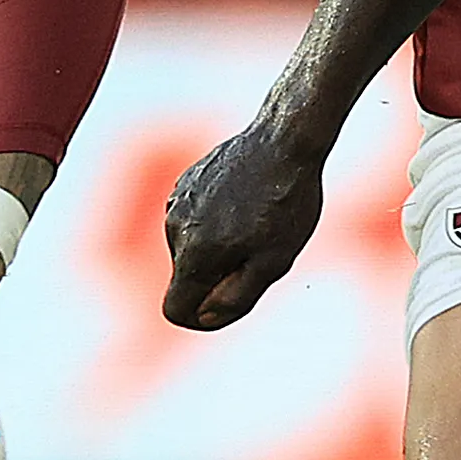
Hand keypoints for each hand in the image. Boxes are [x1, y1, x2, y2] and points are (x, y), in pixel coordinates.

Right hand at [162, 117, 326, 328]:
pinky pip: (195, 219)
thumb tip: (204, 318)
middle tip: (261, 251)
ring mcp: (177, 202)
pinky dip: (217, 222)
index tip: (230, 305)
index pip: (175, 310)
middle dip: (218, 277)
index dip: (200, 319)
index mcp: (195, 254)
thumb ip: (237, 297)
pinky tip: (249, 200)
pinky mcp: (186, 182)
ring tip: (258, 222)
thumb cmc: (286, 203)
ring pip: (192, 247)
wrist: (284, 140)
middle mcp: (175, 228)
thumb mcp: (273, 261)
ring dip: (219, 248)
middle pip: (187, 278)